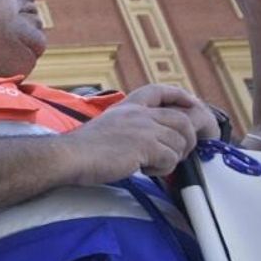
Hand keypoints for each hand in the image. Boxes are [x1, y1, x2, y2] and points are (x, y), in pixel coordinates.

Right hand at [63, 84, 217, 182]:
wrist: (69, 156)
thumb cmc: (82, 149)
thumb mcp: (107, 126)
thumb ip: (128, 126)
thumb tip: (149, 140)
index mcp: (127, 107)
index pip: (159, 91)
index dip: (180, 96)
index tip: (191, 105)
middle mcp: (138, 114)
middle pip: (182, 119)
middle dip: (187, 139)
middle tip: (176, 153)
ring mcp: (143, 128)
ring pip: (180, 141)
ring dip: (172, 157)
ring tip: (152, 164)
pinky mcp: (145, 146)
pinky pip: (171, 158)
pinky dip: (163, 168)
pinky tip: (145, 170)